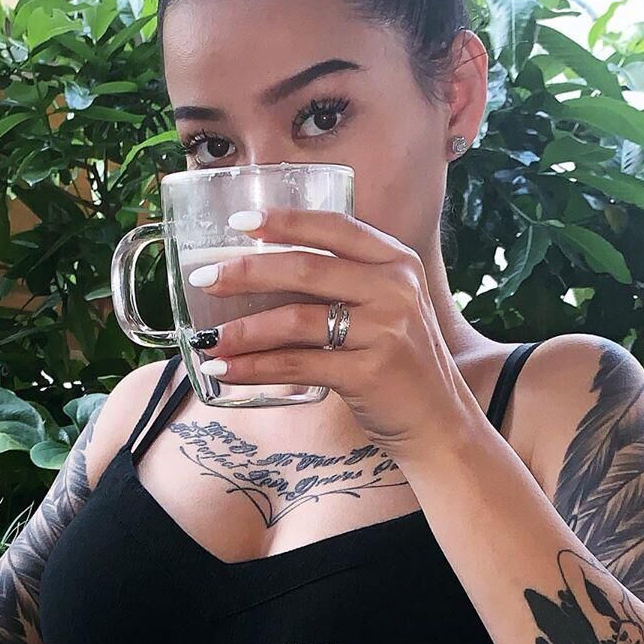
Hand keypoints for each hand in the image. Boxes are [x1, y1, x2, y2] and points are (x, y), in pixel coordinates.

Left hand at [188, 208, 468, 452]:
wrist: (439, 422)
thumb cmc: (398, 362)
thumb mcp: (385, 308)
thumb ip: (343, 284)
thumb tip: (262, 271)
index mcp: (396, 262)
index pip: (335, 226)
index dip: (285, 220)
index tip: (239, 222)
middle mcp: (394, 289)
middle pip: (306, 268)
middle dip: (246, 271)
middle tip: (204, 278)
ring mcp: (385, 330)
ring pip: (296, 320)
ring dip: (243, 330)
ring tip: (206, 339)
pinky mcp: (369, 373)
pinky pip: (297, 366)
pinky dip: (255, 368)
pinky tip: (225, 372)